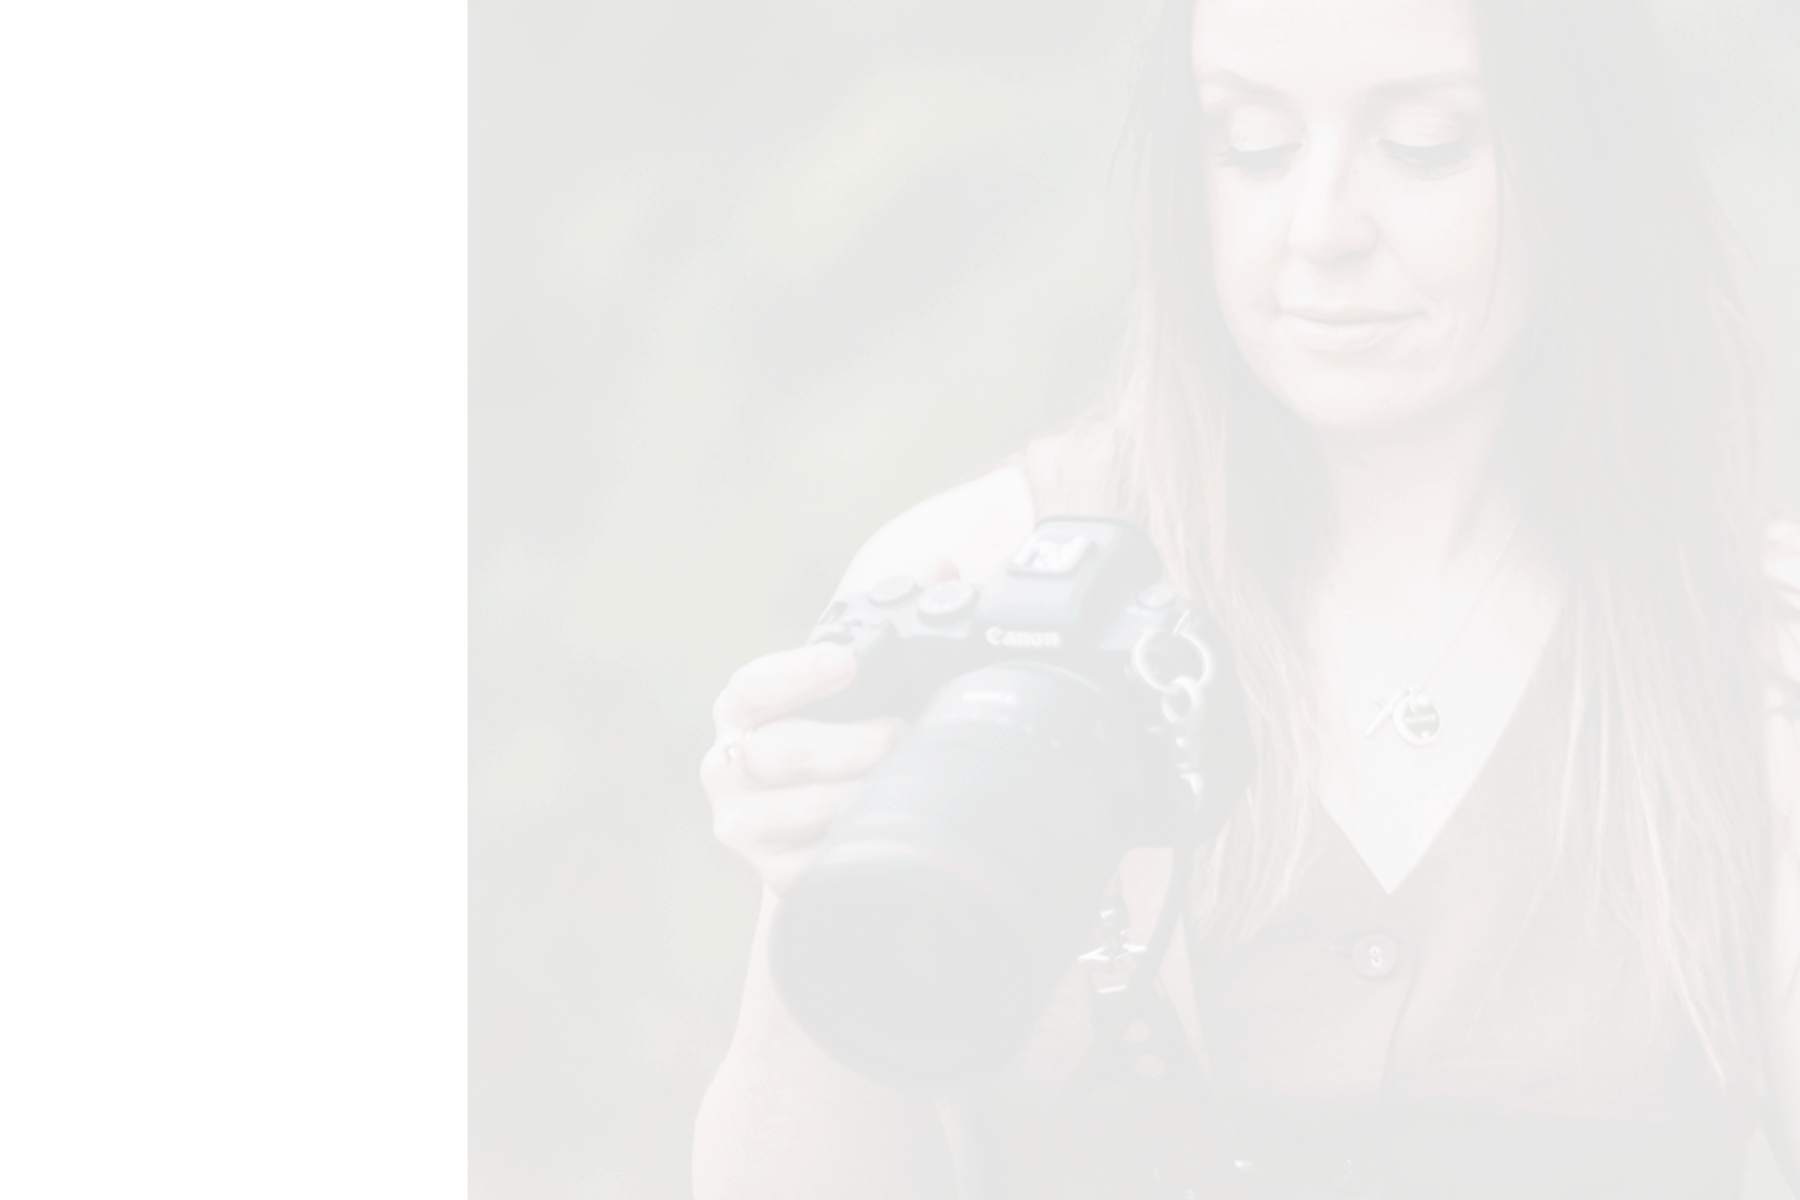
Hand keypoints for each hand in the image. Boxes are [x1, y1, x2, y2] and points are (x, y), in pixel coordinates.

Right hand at [702, 558, 960, 892]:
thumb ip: (891, 621)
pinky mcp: (771, 874)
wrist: (820, 824)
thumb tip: (941, 568)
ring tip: (908, 778)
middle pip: (784, 753)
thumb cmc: (838, 735)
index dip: (797, 674)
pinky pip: (817, 860)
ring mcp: (743, 826)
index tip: (846, 663)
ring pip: (803, 808)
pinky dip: (857, 840)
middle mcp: (726, 766)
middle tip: (904, 731)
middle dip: (854, 742)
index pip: (754, 687)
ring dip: (864, 791)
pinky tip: (888, 824)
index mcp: (741, 710)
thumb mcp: (853, 683)